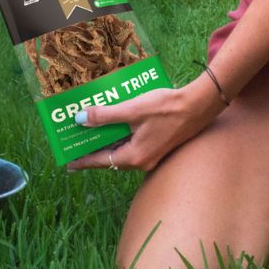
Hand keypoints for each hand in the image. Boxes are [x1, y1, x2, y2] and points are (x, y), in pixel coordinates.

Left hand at [67, 76, 223, 171]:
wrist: (200, 105)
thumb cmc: (167, 108)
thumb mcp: (132, 110)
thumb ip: (105, 116)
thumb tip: (81, 119)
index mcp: (135, 156)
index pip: (101, 161)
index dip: (83, 160)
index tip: (68, 162)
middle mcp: (143, 160)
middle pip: (111, 156)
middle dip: (94, 148)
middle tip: (76, 142)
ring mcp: (153, 154)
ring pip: (122, 148)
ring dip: (107, 139)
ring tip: (91, 130)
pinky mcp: (159, 144)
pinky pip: (133, 142)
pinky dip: (121, 134)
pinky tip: (115, 122)